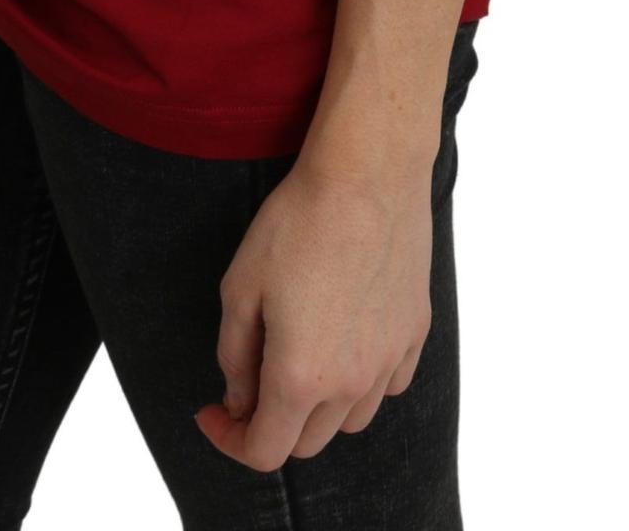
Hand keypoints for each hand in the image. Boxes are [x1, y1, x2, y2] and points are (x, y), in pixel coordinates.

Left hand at [194, 151, 434, 469]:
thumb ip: (235, 357)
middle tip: (248, 381)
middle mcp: (351, 383)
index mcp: (300, 377)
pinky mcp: (416, 334)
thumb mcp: (241, 287)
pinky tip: (344, 343)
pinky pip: (388, 385)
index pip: (265, 452)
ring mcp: (390, 361)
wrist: (366, 176)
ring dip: (318, 408)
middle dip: (271, 423)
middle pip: (307, 443)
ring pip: (350, 421)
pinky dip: (362, 383)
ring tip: (298, 358)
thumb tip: (239, 400)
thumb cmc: (296, 223)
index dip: (229, 440)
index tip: (212, 411)